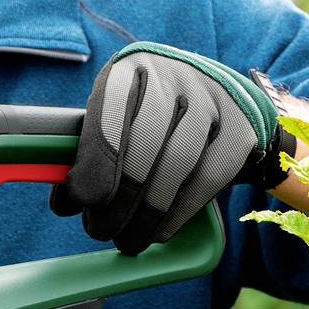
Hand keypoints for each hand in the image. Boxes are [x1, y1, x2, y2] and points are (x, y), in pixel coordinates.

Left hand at [51, 43, 290, 253]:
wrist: (221, 100)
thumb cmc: (151, 116)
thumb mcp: (119, 116)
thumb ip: (93, 149)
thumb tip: (67, 200)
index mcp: (131, 68)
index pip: (110, 108)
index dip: (96, 157)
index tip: (81, 200)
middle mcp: (173, 75)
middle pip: (144, 140)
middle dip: (119, 195)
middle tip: (99, 230)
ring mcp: (212, 100)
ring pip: (177, 163)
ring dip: (147, 212)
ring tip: (127, 239)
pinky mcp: (240, 129)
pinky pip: (206, 179)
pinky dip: (178, 212)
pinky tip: (159, 231)